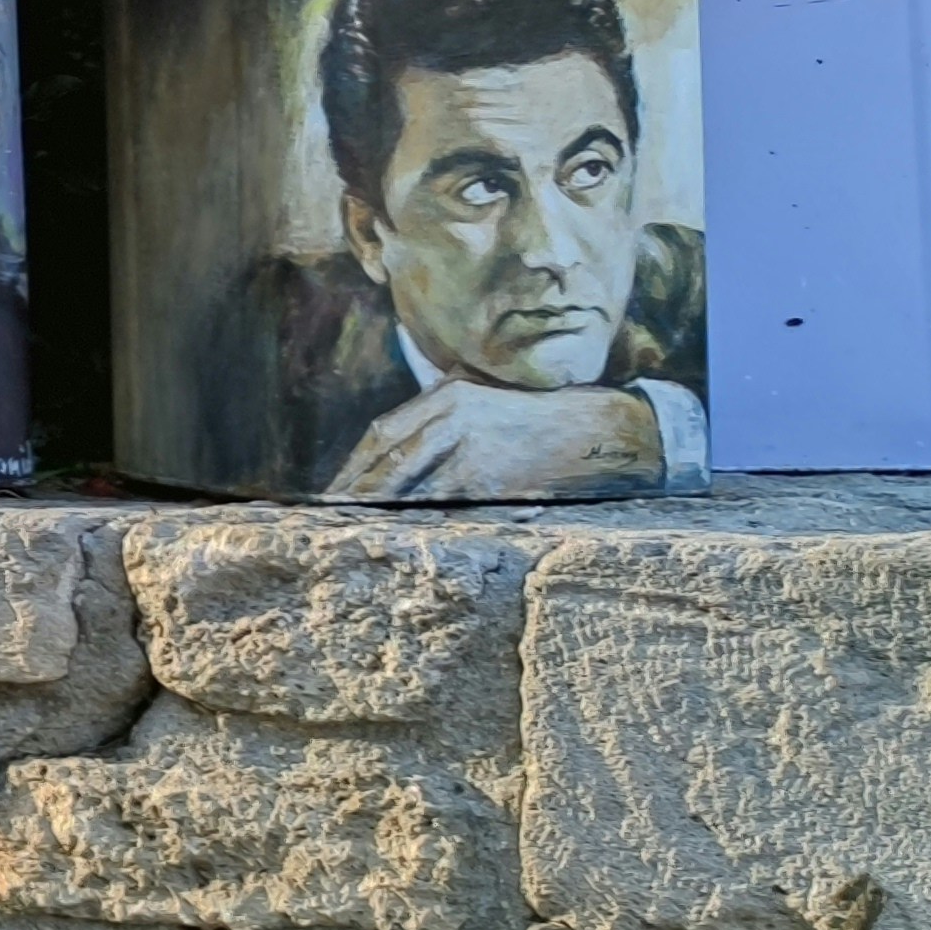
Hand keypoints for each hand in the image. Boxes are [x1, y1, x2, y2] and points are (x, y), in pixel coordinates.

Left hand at [325, 374, 663, 505]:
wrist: (600, 431)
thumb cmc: (538, 419)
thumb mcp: (484, 401)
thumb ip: (440, 417)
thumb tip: (391, 451)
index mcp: (449, 395)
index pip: (384, 433)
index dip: (355, 464)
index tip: (334, 488)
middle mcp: (456, 417)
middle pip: (390, 459)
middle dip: (357, 489)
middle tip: (330, 515)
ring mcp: (476, 448)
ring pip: (413, 484)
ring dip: (383, 509)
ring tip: (357, 530)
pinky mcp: (497, 479)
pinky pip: (448, 504)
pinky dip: (422, 520)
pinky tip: (405, 534)